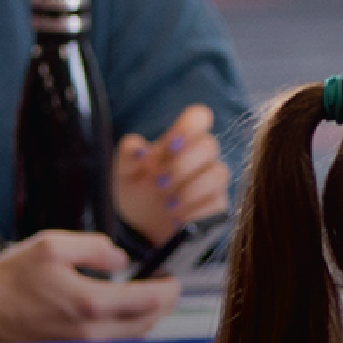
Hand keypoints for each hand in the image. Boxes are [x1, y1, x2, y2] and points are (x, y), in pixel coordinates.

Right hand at [0, 230, 179, 341]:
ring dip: (143, 318)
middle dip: (161, 304)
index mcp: (90, 303)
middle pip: (147, 323)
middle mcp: (91, 333)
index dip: (169, 289)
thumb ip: (94, 247)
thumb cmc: (9, 281)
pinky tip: (116, 313)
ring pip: (131, 337)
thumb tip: (121, 258)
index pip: (150, 301)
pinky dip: (123, 330)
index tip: (172, 279)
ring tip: (141, 296)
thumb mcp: (51, 246)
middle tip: (162, 286)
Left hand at [112, 105, 230, 244]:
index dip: (190, 125)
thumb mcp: (124, 172)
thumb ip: (128, 155)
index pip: (198, 118)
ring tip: (168, 205)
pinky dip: (196, 211)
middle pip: (208, 146)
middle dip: (182, 165)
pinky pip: (218, 203)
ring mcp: (211, 179)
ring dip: (191, 190)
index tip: (171, 144)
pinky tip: (178, 218)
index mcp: (179, 139)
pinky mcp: (217, 203)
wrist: (143, 224)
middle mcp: (200, 156)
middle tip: (159, 183)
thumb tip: (137, 147)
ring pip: (217, 174)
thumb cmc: (137, 188)